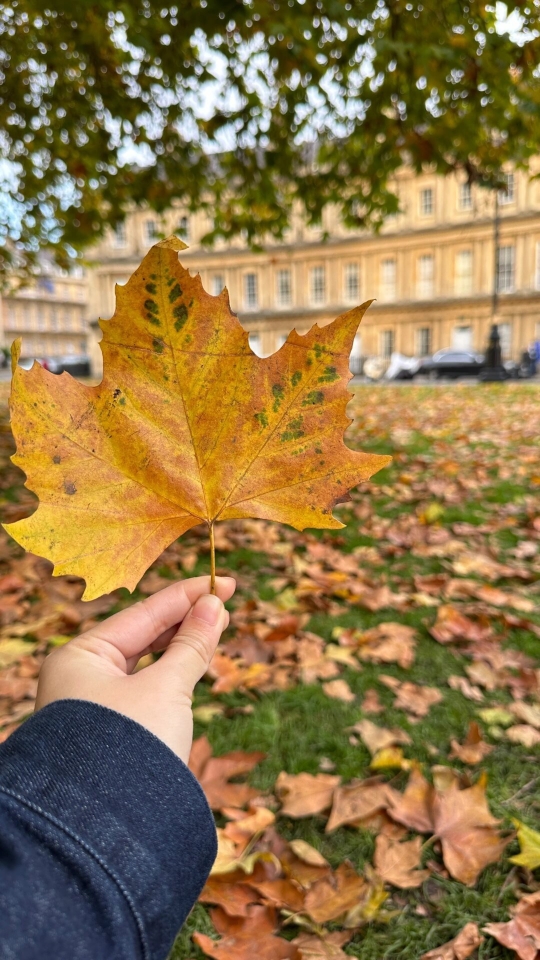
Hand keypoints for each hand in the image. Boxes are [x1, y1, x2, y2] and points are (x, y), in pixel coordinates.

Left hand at [35, 576, 235, 762]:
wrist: (107, 830)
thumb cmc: (129, 746)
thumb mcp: (168, 688)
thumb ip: (193, 645)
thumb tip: (214, 606)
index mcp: (80, 657)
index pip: (141, 613)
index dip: (186, 596)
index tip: (223, 582)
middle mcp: (80, 677)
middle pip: (141, 635)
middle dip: (184, 621)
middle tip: (224, 605)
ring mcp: (93, 706)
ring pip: (145, 664)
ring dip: (181, 647)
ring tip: (216, 628)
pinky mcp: (109, 732)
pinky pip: (144, 690)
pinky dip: (172, 676)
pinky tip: (195, 664)